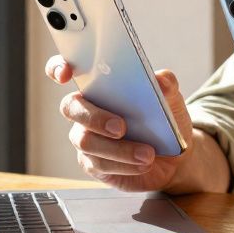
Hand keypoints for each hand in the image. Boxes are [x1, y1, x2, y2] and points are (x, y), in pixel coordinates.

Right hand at [45, 55, 194, 192]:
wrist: (175, 156)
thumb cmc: (165, 120)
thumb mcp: (171, 99)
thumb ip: (166, 85)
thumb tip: (160, 80)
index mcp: (99, 85)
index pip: (66, 69)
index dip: (58, 68)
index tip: (66, 73)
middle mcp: (86, 110)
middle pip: (70, 107)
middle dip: (94, 116)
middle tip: (121, 127)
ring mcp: (86, 138)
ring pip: (86, 141)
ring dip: (119, 149)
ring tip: (148, 154)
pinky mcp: (94, 164)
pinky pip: (100, 164)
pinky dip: (125, 164)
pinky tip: (144, 164)